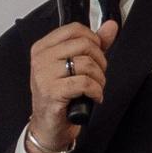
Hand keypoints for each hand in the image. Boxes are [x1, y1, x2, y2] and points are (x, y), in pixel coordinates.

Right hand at [25, 17, 111, 152]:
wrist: (49, 126)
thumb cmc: (60, 96)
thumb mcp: (75, 66)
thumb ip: (94, 44)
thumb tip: (110, 26)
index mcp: (43, 48)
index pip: (74, 29)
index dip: (93, 40)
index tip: (95, 54)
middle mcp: (41, 59)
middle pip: (84, 45)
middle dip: (99, 60)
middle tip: (97, 74)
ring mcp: (44, 75)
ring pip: (87, 64)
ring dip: (99, 78)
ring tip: (95, 87)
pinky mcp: (52, 92)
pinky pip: (85, 83)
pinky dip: (96, 91)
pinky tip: (92, 96)